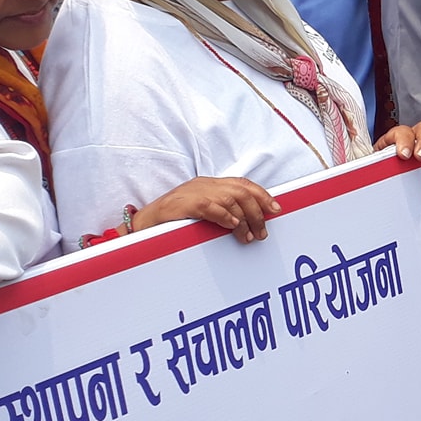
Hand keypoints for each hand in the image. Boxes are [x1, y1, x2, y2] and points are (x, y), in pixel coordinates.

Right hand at [132, 177, 280, 243]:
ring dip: (244, 219)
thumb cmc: (174, 220)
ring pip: (230, 199)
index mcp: (210, 184)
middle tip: (262, 231)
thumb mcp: (202, 212)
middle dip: (257, 211)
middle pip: (241, 191)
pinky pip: (209, 206)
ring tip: (248, 236)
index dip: (262, 195)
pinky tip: (232, 226)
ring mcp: (193, 192)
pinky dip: (224, 216)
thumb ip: (222, 211)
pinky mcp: (182, 204)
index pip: (243, 184)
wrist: (144, 224)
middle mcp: (204, 185)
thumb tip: (248, 222)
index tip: (276, 210)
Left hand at [374, 121, 420, 178]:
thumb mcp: (375, 167)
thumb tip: (363, 170)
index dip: (403, 141)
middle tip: (420, 157)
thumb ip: (374, 165)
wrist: (390, 181)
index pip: (401, 132)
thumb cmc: (381, 171)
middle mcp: (414, 138)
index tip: (403, 155)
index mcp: (395, 138)